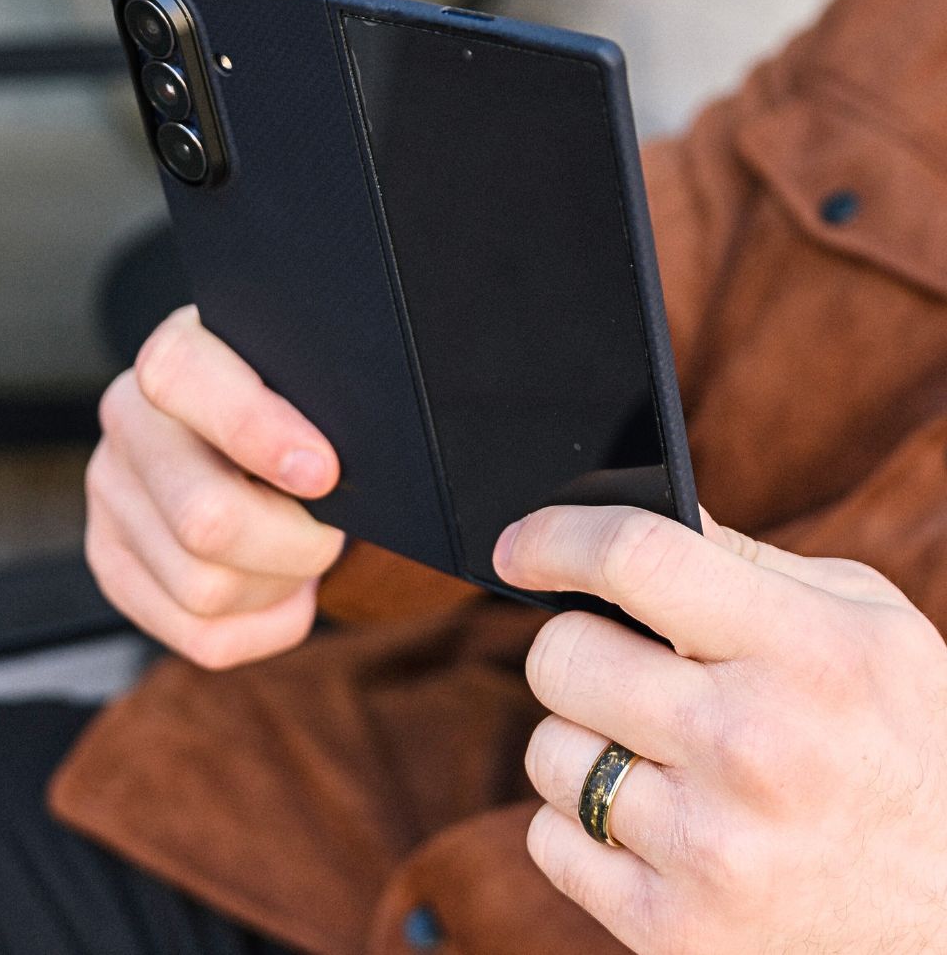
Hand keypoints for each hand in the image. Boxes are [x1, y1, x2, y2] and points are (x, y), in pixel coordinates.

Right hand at [85, 306, 343, 669]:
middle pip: (204, 518)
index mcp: (177, 354)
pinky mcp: (115, 563)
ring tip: (305, 549)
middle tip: (332, 527)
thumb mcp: (308, 372)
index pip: (182, 378)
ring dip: (282, 583)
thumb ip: (318, 394)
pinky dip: (268, 623)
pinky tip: (285, 586)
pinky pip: (202, 636)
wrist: (256, 426)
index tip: (324, 472)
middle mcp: (128, 420)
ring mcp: (112, 496)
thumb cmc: (299, 398)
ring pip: (206, 589)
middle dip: (294, 541)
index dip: (256, 431)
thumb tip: (331, 468)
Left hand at [493, 505, 946, 954]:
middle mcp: (751, 747)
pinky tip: (652, 819)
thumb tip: (642, 513)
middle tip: (626, 667)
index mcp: (803, 652)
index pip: (637, 559)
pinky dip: (583, 825)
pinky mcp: (676, 931)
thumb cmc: (911, 744)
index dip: (557, 538)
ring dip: (583, 740)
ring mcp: (710, 849)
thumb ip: (751, 565)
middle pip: (565, 655)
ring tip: (653, 752)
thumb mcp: (869, 628)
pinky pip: (551, 842)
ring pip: (548, 750)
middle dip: (580, 648)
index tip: (520, 546)